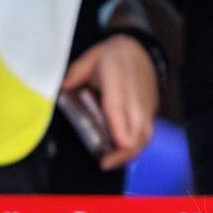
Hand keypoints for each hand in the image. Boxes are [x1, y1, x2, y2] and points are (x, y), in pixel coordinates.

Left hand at [61, 35, 157, 171]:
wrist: (141, 49)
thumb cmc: (114, 55)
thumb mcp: (91, 57)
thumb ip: (75, 74)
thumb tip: (61, 89)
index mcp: (118, 83)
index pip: (118, 113)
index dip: (116, 136)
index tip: (106, 156)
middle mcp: (136, 99)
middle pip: (136, 134)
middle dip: (123, 154)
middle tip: (104, 163)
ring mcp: (146, 107)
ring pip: (145, 138)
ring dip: (130, 153)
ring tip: (112, 161)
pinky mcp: (151, 112)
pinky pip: (147, 134)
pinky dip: (136, 146)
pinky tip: (122, 152)